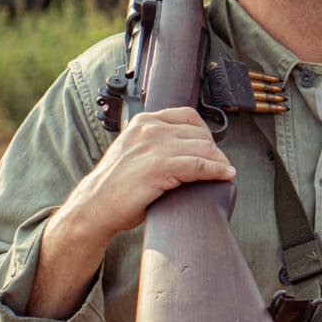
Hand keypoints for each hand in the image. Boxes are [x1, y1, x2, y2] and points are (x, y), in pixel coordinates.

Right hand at [29, 107, 233, 317]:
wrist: (96, 205)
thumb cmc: (114, 184)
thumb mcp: (133, 150)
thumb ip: (153, 142)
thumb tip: (180, 146)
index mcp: (144, 122)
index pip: (188, 116)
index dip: (204, 132)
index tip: (209, 147)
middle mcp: (151, 129)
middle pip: (199, 133)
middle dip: (214, 149)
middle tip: (220, 164)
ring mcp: (156, 147)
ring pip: (203, 148)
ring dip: (219, 161)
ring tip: (225, 171)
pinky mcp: (162, 167)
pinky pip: (201, 165)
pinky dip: (217, 170)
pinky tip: (225, 175)